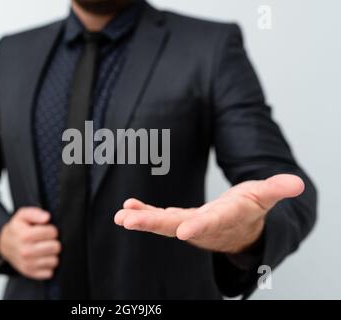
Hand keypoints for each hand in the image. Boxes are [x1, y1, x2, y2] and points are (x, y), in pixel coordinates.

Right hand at [0, 207, 60, 279]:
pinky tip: (42, 258)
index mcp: (25, 235)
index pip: (53, 233)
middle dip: (53, 242)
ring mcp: (28, 264)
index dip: (52, 230)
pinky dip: (48, 265)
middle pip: (56, 247)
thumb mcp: (23, 215)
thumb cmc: (17, 228)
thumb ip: (35, 213)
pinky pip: (49, 272)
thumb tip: (47, 217)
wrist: (4, 244)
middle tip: (46, 240)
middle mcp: (26, 251)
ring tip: (44, 248)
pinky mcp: (30, 273)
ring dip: (52, 254)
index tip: (46, 230)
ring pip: (54, 260)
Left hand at [114, 174, 304, 253]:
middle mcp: (203, 225)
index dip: (198, 226)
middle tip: (128, 221)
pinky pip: (160, 217)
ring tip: (121, 217)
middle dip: (152, 224)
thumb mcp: (265, 196)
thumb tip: (296, 183)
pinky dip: (144, 212)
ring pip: (163, 223)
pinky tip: (127, 207)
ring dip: (141, 220)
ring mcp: (189, 224)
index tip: (182, 230)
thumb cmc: (252, 209)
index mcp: (225, 218)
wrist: (240, 226)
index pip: (212, 222)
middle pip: (176, 225)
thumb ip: (277, 189)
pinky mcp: (180, 219)